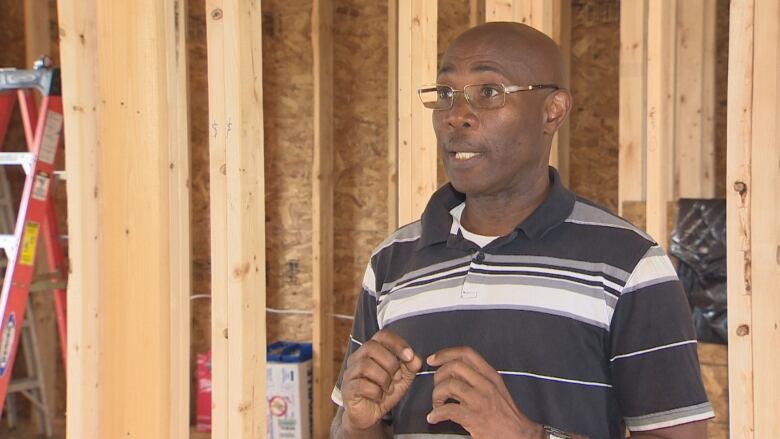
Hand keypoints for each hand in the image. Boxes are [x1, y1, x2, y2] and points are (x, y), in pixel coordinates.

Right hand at [341, 329, 422, 431]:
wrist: (370, 415)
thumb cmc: (385, 392)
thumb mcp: (403, 378)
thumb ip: (410, 366)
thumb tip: (414, 358)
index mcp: (371, 351)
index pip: (382, 335)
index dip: (397, 343)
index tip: (409, 356)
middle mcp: (357, 358)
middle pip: (372, 347)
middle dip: (390, 363)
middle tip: (397, 378)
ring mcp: (350, 373)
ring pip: (366, 365)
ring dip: (384, 379)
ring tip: (388, 389)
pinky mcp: (347, 389)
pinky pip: (361, 385)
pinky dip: (376, 392)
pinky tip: (379, 397)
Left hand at [426, 346, 543, 438]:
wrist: (517, 434)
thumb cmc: (504, 413)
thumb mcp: (495, 387)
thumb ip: (477, 377)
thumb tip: (452, 371)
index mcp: (490, 375)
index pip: (466, 353)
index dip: (445, 354)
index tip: (433, 360)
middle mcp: (485, 384)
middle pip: (454, 366)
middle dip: (438, 375)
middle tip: (436, 387)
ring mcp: (480, 400)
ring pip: (449, 386)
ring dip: (436, 395)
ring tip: (437, 405)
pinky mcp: (474, 417)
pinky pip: (447, 410)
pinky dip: (436, 414)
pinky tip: (434, 418)